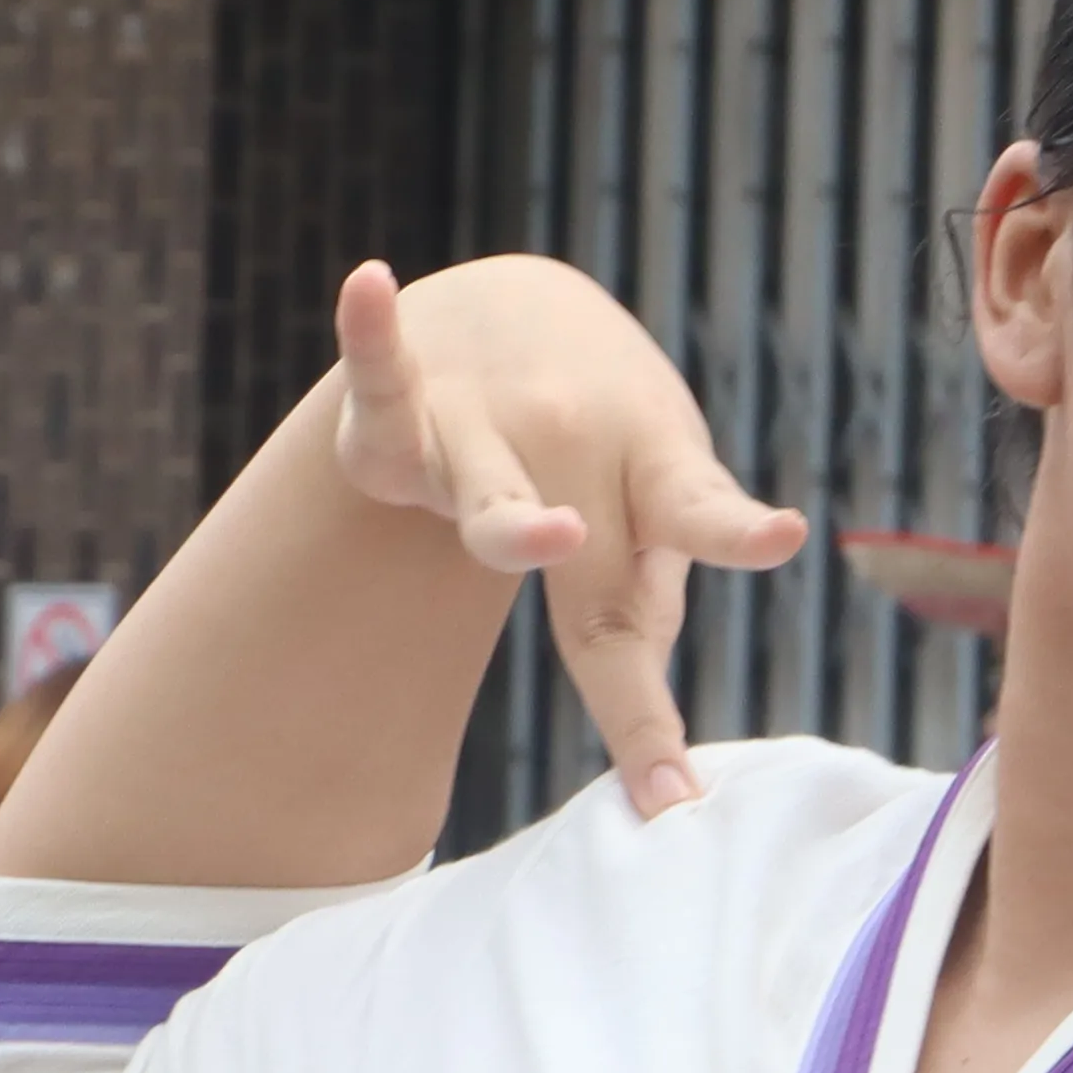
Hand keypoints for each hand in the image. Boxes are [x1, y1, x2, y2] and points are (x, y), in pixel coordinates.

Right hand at [328, 256, 807, 814]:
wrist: (526, 306)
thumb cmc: (604, 435)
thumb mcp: (656, 495)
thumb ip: (647, 596)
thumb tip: (641, 690)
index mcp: (654, 468)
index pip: (695, 538)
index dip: (705, 625)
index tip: (686, 786)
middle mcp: (576, 442)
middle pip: (586, 564)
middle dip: (621, 658)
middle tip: (665, 766)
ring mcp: (486, 427)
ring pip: (490, 498)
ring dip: (515, 525)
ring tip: (550, 535)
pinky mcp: (405, 408)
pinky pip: (379, 376)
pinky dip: (370, 336)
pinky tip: (367, 286)